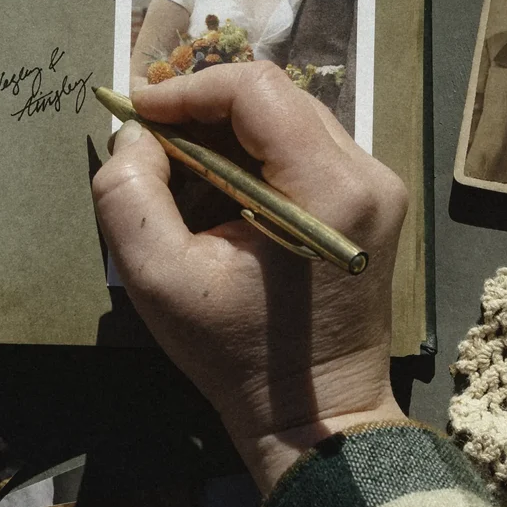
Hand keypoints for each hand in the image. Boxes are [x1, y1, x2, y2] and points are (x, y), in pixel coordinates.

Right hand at [92, 63, 408, 490]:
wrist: (316, 416)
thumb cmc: (237, 355)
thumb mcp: (158, 280)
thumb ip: (129, 195)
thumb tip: (136, 136)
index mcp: (328, 191)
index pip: (255, 90)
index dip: (187, 89)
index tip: (137, 111)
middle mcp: (367, 177)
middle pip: (275, 97)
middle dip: (204, 107)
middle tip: (149, 135)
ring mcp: (377, 189)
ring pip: (290, 117)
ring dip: (227, 130)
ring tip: (178, 164)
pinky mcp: (370, 205)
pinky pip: (304, 147)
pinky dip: (254, 153)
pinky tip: (218, 187)